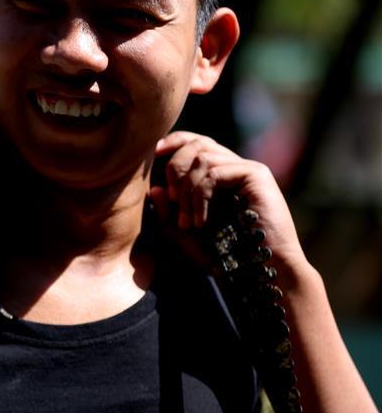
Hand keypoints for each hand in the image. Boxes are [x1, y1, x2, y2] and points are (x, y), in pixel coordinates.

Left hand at [149, 131, 308, 270]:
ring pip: (202, 159)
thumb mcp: (183, 233)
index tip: (154, 154)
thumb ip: (167, 212)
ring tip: (188, 222)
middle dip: (176, 168)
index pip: (196, 142)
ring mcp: (247, 168)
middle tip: (172, 201)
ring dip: (187, 192)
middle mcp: (235, 166)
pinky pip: (214, 173)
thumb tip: (155, 188)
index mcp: (220, 174)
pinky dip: (200, 197)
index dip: (174, 143)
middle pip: (198, 143)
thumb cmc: (222, 254)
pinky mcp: (256, 175)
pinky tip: (201, 221)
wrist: (257, 270)